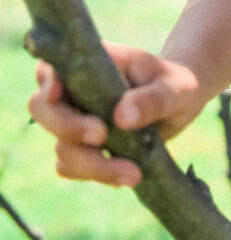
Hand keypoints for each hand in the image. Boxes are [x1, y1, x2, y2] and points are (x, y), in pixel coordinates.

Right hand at [28, 42, 205, 187]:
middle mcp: (75, 91)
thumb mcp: (175, 87)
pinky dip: (97, 175)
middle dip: (68, 127)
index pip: (52, 67)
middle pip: (42, 108)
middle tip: (101, 135)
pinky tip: (128, 174)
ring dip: (91, 164)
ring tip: (133, 173)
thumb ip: (152, 99)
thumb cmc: (175, 84)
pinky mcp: (84, 148)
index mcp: (92, 63)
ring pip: (60, 146)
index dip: (47, 81)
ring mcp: (76, 121)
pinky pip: (72, 167)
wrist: (180, 104)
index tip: (58, 94)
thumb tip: (121, 118)